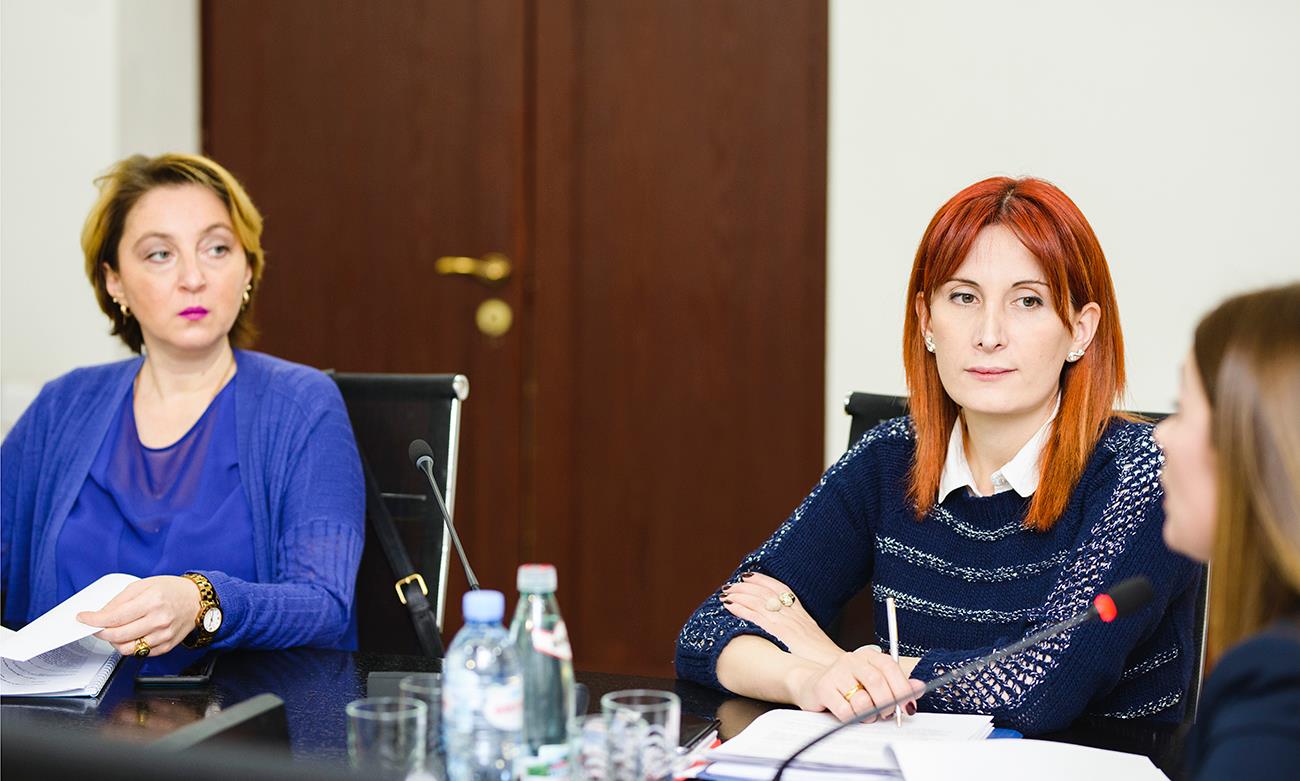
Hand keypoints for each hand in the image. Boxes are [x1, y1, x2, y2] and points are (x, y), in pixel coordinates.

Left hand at [76, 575, 200, 656]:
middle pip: (117, 635)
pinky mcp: (166, 646)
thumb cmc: (171, 590)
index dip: (94, 620)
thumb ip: (119, 600)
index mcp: (152, 601)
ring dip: (114, 642)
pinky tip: (131, 635)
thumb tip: (100, 615)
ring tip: (114, 632)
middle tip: (96, 627)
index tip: (84, 619)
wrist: (197, 600)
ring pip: (126, 649)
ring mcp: (163, 635)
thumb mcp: (144, 585)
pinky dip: (130, 646)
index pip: (115, 618)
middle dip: (100, 632)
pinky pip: (140, 653)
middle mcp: (159, 620)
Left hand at [721, 572, 844, 665]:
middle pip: (765, 592)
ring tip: (726, 593)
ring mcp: (784, 621)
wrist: (830, 668)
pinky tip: (730, 606)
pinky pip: (755, 616)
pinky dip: (741, 608)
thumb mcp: (813, 640)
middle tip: (731, 584)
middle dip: (746, 586)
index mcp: (801, 613)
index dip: (763, 580)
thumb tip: (791, 635)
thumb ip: (801, 632)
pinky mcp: (777, 632)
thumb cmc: (823, 660)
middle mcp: (791, 614)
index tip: (750, 575)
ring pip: (757, 600)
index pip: (780, 588)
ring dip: (739, 594)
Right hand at [785, 647, 923, 722]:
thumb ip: (897, 685)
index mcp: (868, 655)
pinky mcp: (823, 688)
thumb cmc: (848, 686)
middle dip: (887, 704)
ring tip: (866, 714)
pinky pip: (846, 711)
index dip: (902, 688)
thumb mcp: (874, 682)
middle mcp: (851, 660)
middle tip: (887, 714)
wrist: (812, 684)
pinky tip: (850, 714)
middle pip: (877, 682)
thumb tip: (919, 687)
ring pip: (862, 700)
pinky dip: (852, 718)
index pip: (889, 666)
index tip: (909, 706)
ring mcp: (835, 672)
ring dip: (869, 714)